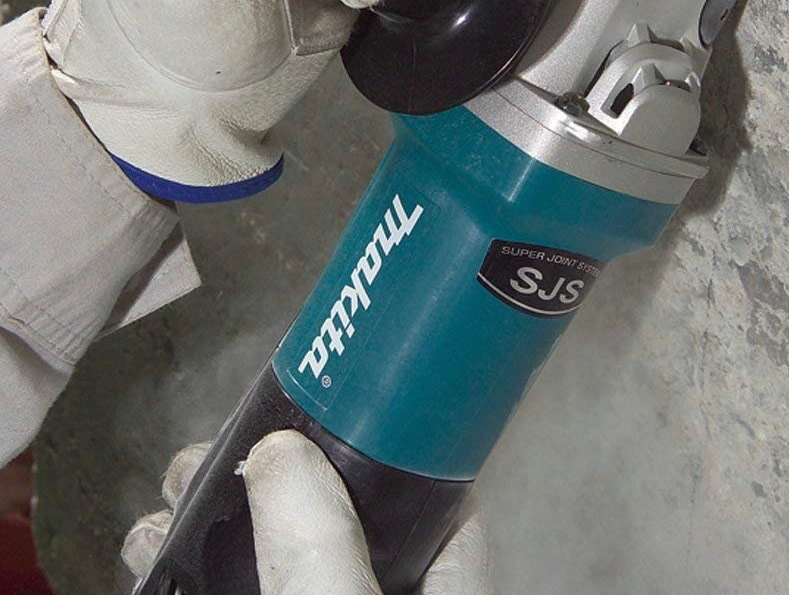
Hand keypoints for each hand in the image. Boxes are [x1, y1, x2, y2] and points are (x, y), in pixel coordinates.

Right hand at [123, 430, 494, 594]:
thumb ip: (321, 550)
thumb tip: (277, 452)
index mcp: (441, 586)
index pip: (428, 491)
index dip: (368, 435)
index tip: (298, 405)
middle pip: (338, 520)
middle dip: (261, 479)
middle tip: (196, 462)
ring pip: (284, 566)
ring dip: (217, 533)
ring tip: (156, 518)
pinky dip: (201, 582)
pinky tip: (155, 569)